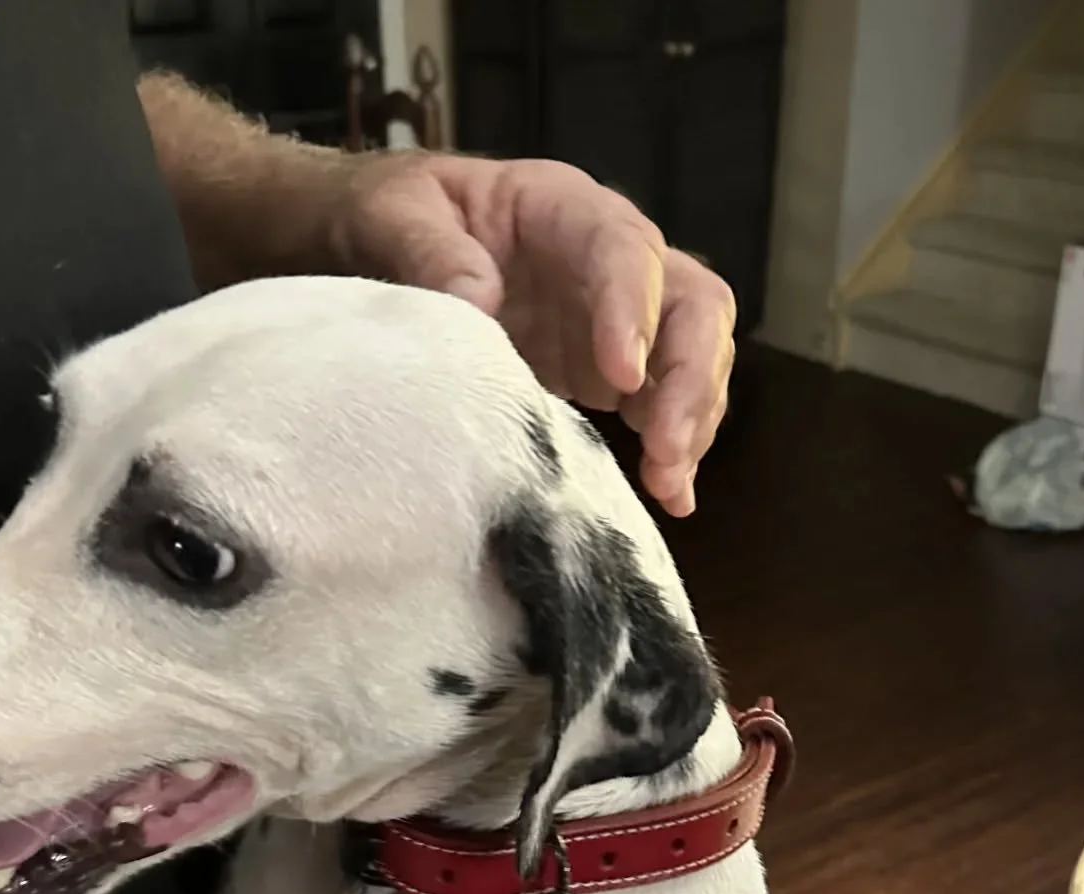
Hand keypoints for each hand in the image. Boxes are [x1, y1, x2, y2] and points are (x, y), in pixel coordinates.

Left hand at [331, 155, 736, 516]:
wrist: (389, 242)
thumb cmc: (396, 216)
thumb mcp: (393, 215)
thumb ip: (430, 251)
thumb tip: (478, 302)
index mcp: (562, 208)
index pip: (625, 249)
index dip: (633, 311)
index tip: (623, 376)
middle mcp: (609, 259)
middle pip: (692, 303)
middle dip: (691, 376)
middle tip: (666, 444)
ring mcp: (617, 317)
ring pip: (694, 356)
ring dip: (692, 420)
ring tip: (668, 484)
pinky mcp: (611, 370)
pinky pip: (664, 402)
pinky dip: (674, 448)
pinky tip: (672, 496)